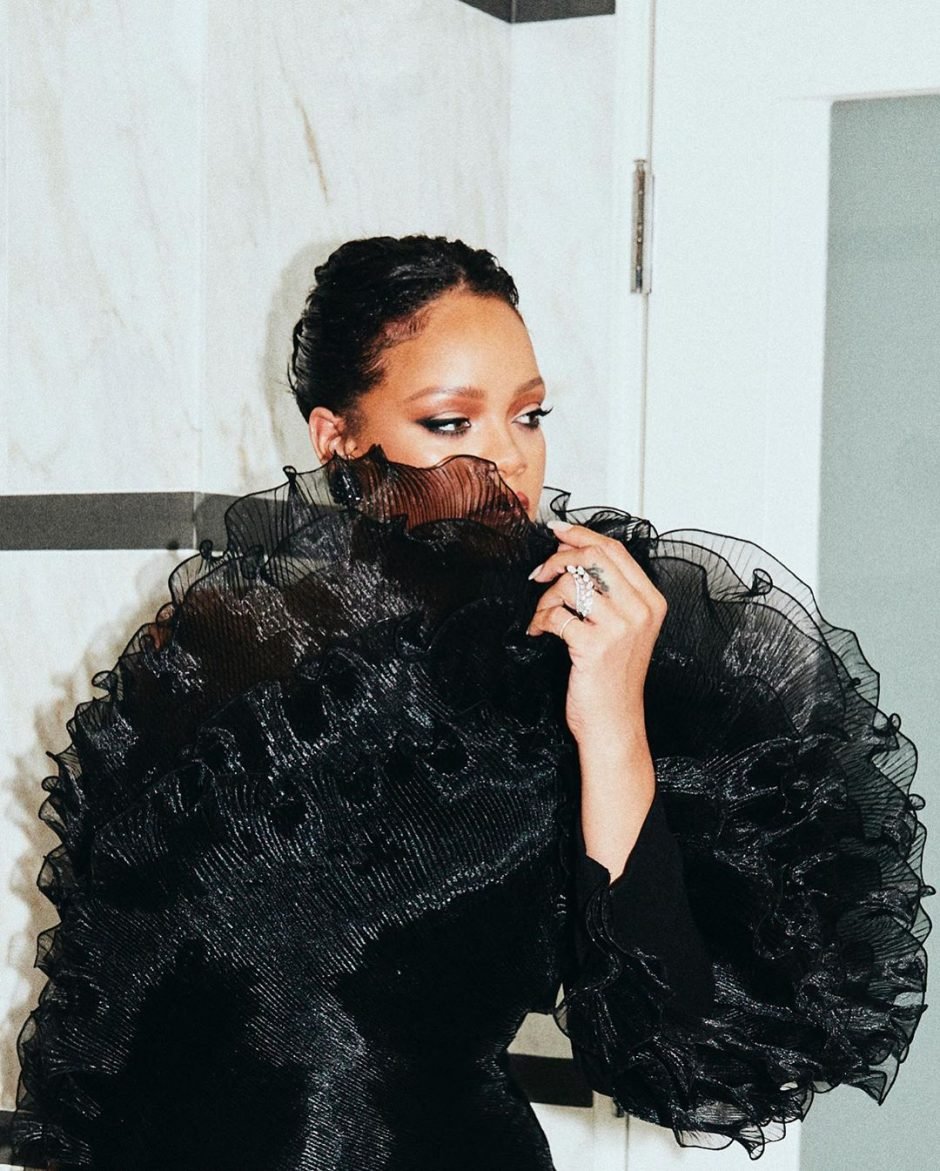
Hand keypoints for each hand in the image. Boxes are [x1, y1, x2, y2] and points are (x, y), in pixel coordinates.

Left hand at [525, 520, 666, 744]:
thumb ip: (610, 593)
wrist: (614, 723)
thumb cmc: (614, 678)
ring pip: (571, 583)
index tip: (557, 532)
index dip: (581, 534)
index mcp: (651, 602)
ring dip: (546, 597)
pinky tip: (538, 633)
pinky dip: (539, 621)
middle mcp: (640, 611)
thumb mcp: (625, 629)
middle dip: (558, 558)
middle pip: (594, 557)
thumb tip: (575, 554)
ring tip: (544, 617)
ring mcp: (620, 628)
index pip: (614, 550)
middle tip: (540, 573)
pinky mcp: (594, 645)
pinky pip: (555, 614)